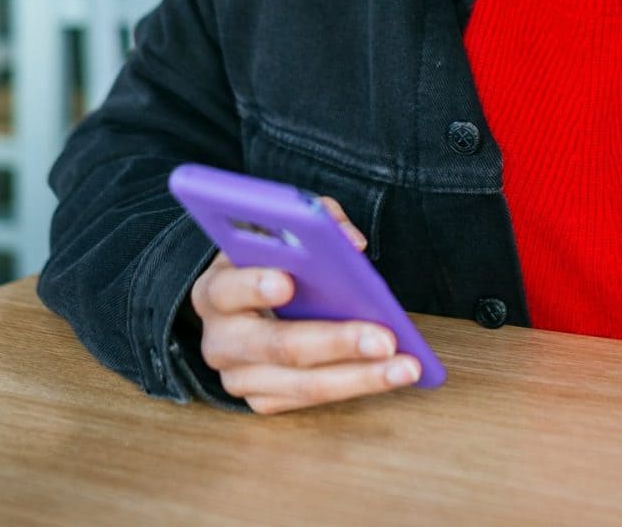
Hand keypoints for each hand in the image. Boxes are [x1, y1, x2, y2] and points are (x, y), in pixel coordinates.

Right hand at [188, 194, 421, 414]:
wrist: (242, 308)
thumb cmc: (268, 262)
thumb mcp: (280, 233)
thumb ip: (316, 220)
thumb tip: (351, 243)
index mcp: (214, 290)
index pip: (227, 287)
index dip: (254, 284)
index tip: (287, 281)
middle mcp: (219, 340)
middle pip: (277, 345)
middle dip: (335, 342)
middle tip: (385, 339)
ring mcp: (238, 377)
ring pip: (302, 384)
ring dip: (360, 377)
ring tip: (406, 365)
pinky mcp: (261, 401)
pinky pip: (311, 401)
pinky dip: (356, 387)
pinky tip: (392, 374)